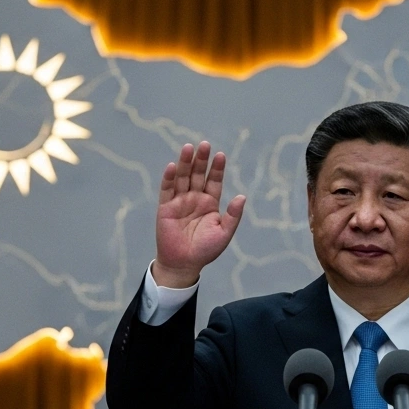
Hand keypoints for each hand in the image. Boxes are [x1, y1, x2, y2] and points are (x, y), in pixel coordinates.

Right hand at [153, 141, 245, 287]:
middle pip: (198, 175)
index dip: (217, 169)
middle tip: (205, 145)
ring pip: (183, 178)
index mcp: (210, 203)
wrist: (183, 264)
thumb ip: (233, 215)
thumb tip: (242, 196)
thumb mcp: (224, 233)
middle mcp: (195, 199)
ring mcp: (179, 201)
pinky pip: (167, 190)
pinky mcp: (165, 207)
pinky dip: (169, 178)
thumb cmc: (205, 250)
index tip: (220, 155)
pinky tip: (173, 166)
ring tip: (189, 148)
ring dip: (186, 163)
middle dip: (201, 160)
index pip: (214, 181)